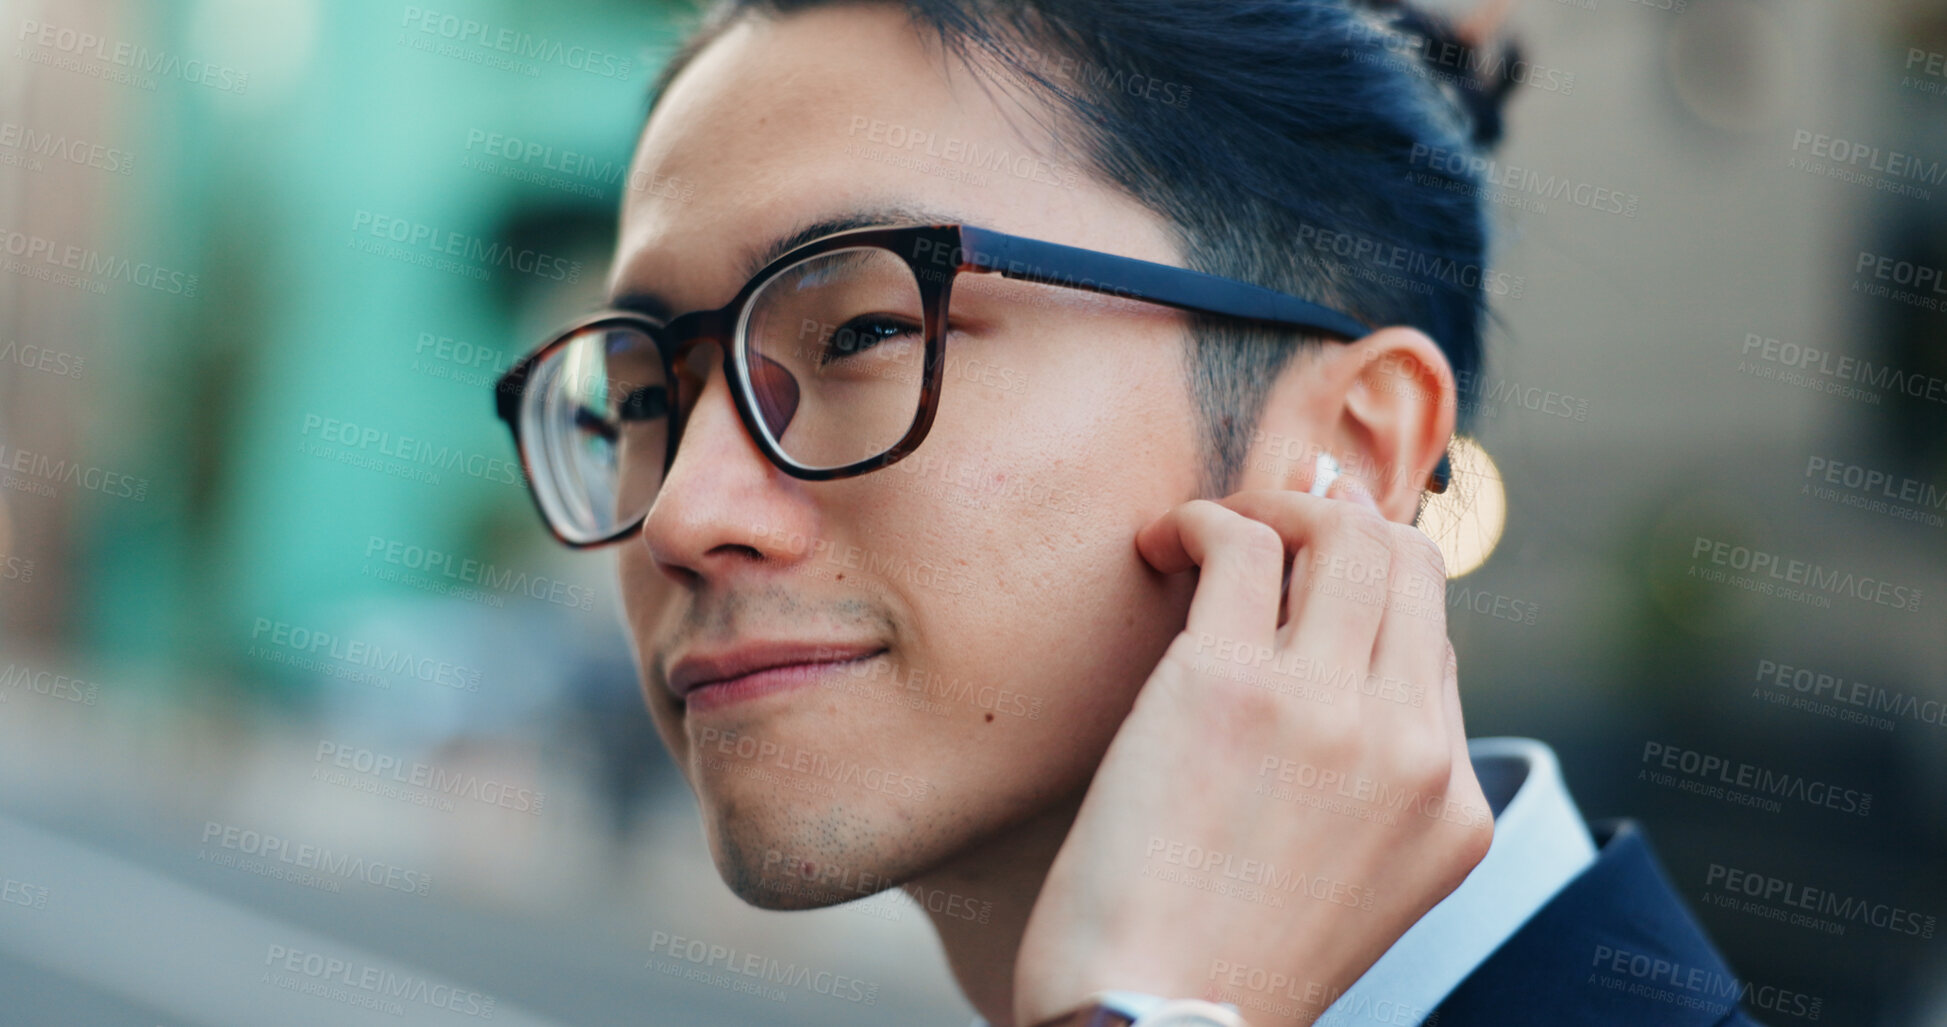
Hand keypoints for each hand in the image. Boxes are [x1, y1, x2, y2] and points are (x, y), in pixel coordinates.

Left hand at [1012, 475, 1492, 1026]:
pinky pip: (1239, 543)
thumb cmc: (1221, 963)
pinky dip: (1201, 518)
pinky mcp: (1222, 686)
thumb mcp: (1353, 884)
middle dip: (1340, 521)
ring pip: (1341, 533)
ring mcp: (1324, 710)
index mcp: (1451, 806)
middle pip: (1410, 562)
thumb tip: (1334, 658)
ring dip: (1273, 506)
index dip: (1376, 583)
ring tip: (1209, 534)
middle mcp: (1408, 747)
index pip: (1436, 640)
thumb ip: (1371, 781)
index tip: (1317, 555)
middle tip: (1269, 525)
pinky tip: (1165, 543)